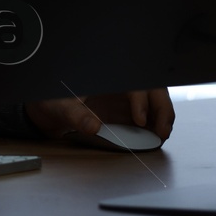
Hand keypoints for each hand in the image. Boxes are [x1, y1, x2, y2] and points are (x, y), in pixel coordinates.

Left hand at [25, 89, 174, 141]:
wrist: (52, 111)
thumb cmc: (55, 101)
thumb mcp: (61, 107)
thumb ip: (76, 116)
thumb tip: (92, 126)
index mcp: (108, 78)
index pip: (134, 84)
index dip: (141, 100)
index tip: (140, 119)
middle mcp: (120, 85)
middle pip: (152, 89)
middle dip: (162, 108)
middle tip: (162, 131)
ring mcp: (125, 99)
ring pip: (155, 101)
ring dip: (163, 116)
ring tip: (162, 135)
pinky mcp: (127, 112)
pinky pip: (148, 115)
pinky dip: (156, 124)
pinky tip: (155, 136)